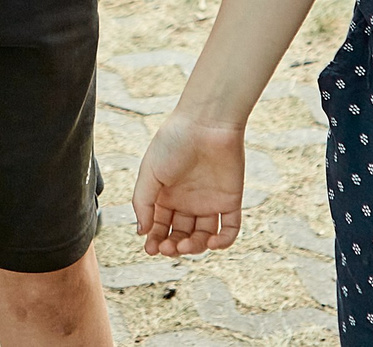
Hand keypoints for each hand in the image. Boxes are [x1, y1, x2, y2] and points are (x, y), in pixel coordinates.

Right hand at [133, 115, 246, 256]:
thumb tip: (141, 231)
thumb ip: (142, 202)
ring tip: (186, 244)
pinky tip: (212, 243)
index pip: (160, 227)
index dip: (155, 240)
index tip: (151, 248)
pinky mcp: (230, 201)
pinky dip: (223, 242)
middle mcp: (187, 201)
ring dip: (195, 247)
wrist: (206, 123)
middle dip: (173, 247)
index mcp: (166, 195)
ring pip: (203, 236)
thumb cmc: (173, 142)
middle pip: (181, 235)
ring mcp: (210, 202)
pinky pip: (229, 229)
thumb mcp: (149, 172)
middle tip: (168, 248)